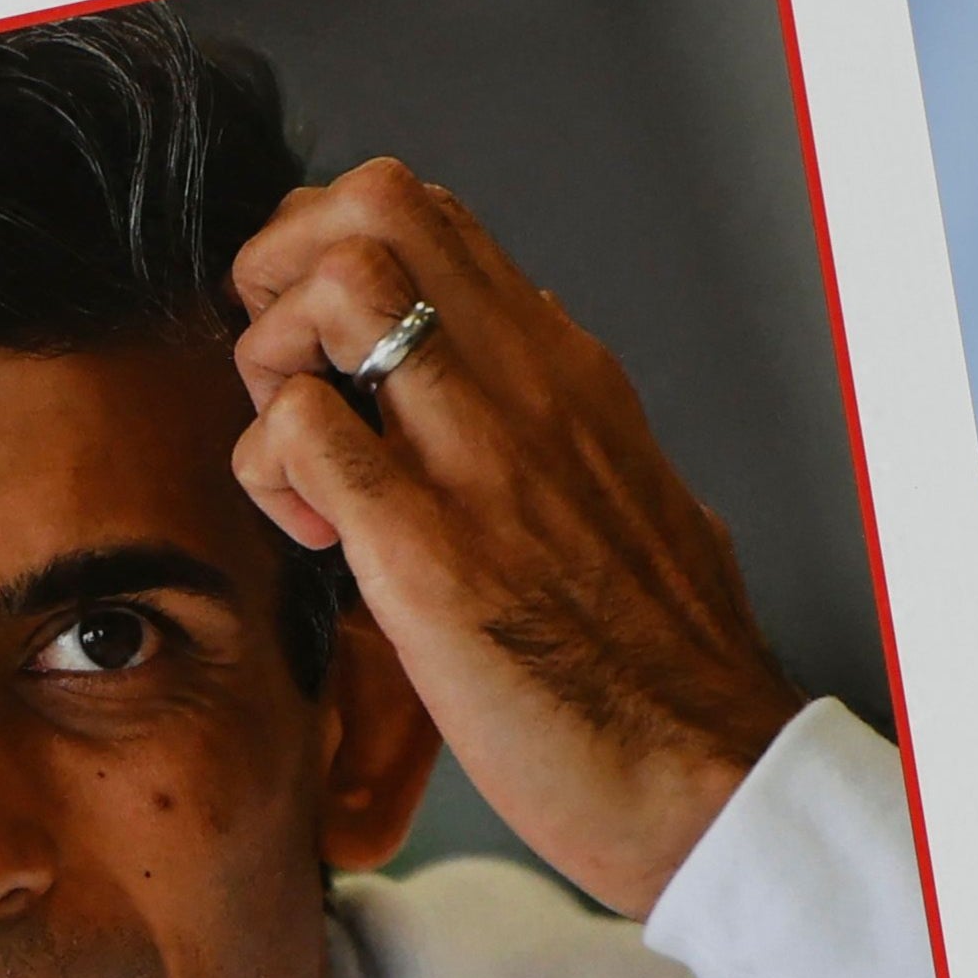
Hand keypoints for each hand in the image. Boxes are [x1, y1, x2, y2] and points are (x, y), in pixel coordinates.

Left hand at [228, 161, 801, 917]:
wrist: (707, 775)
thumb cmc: (668, 672)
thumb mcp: (636, 507)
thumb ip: (577, 445)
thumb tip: (550, 418)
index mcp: (570, 376)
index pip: (431, 218)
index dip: (335, 253)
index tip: (321, 345)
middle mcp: (528, 388)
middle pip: (378, 203)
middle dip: (286, 266)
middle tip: (281, 371)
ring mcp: (479, 461)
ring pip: (338, 285)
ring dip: (273, 355)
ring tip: (292, 451)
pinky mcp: (427, 553)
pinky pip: (302, 433)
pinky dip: (269, 470)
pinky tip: (311, 536)